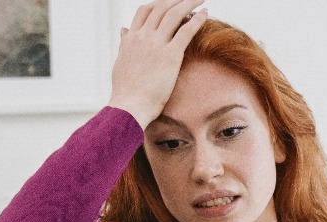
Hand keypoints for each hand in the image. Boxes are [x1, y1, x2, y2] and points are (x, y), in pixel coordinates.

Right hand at [107, 0, 207, 128]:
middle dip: (177, 0)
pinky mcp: (170, 55)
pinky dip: (197, 19)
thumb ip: (124, 44)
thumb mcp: (121, 62)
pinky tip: (205, 13)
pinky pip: (186, 30)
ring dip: (189, 3)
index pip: (145, 11)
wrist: (129, 107)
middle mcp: (142, 37)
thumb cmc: (125, 91)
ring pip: (175, 14)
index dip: (159, 4)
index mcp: (131, 38)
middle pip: (161, 7)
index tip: (170, 3)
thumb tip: (123, 31)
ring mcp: (156, 45)